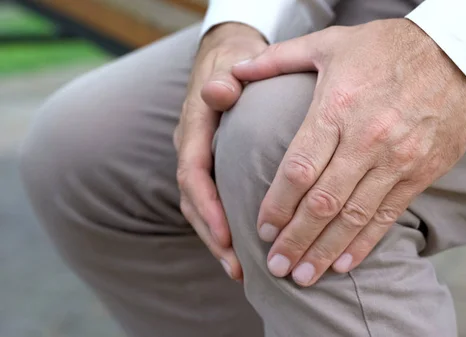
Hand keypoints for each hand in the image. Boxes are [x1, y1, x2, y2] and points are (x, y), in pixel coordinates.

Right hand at [175, 23, 266, 281]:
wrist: (226, 59)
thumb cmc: (234, 62)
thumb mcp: (229, 64)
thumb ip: (222, 81)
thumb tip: (219, 92)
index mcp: (193, 128)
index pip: (194, 174)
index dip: (208, 207)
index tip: (227, 236)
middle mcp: (192, 149)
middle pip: (195, 201)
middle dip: (214, 236)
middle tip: (237, 268)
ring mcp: (199, 159)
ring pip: (200, 208)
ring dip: (218, 240)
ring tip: (240, 271)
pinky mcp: (210, 167)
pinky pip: (211, 202)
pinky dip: (223, 227)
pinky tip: (241, 250)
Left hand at [233, 19, 465, 285]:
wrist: (457, 55)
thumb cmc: (387, 47)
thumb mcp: (329, 43)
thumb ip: (277, 60)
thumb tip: (235, 71)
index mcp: (337, 108)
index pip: (298, 170)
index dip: (277, 205)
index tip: (262, 229)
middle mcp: (366, 140)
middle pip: (322, 203)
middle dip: (295, 240)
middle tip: (274, 267)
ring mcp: (397, 160)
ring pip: (354, 217)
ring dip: (325, 251)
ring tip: (303, 277)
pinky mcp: (420, 172)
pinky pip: (388, 215)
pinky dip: (364, 243)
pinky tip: (344, 263)